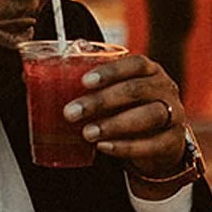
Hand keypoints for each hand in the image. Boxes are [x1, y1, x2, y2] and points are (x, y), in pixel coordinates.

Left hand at [64, 54, 193, 187]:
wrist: (162, 142)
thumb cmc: (130, 111)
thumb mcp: (117, 95)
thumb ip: (92, 89)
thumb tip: (37, 83)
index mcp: (151, 72)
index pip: (136, 64)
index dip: (111, 71)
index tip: (84, 81)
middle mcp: (165, 89)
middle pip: (137, 90)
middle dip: (101, 101)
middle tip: (71, 112)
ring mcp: (174, 115)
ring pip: (148, 115)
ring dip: (114, 124)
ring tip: (87, 133)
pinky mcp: (173, 141)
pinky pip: (152, 144)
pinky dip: (126, 147)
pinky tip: (103, 147)